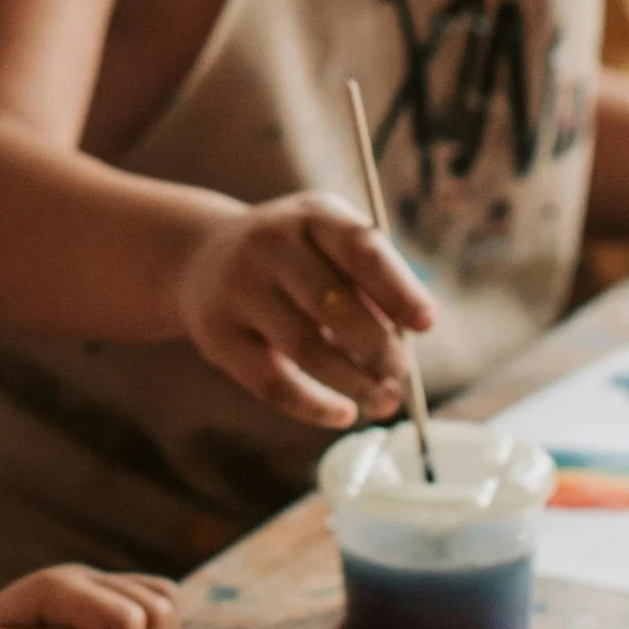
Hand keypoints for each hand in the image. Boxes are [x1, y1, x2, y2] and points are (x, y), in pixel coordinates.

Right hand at [173, 191, 433, 424]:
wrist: (201, 256)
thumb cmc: (293, 257)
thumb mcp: (328, 244)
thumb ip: (368, 282)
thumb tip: (405, 343)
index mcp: (311, 215)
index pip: (361, 250)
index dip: (398, 289)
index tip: (426, 324)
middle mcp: (269, 243)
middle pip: (333, 304)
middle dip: (379, 346)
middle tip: (401, 373)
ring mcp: (237, 287)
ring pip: (305, 348)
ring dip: (353, 382)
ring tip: (384, 400)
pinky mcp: (216, 334)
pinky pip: (271, 382)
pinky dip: (314, 406)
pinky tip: (343, 413)